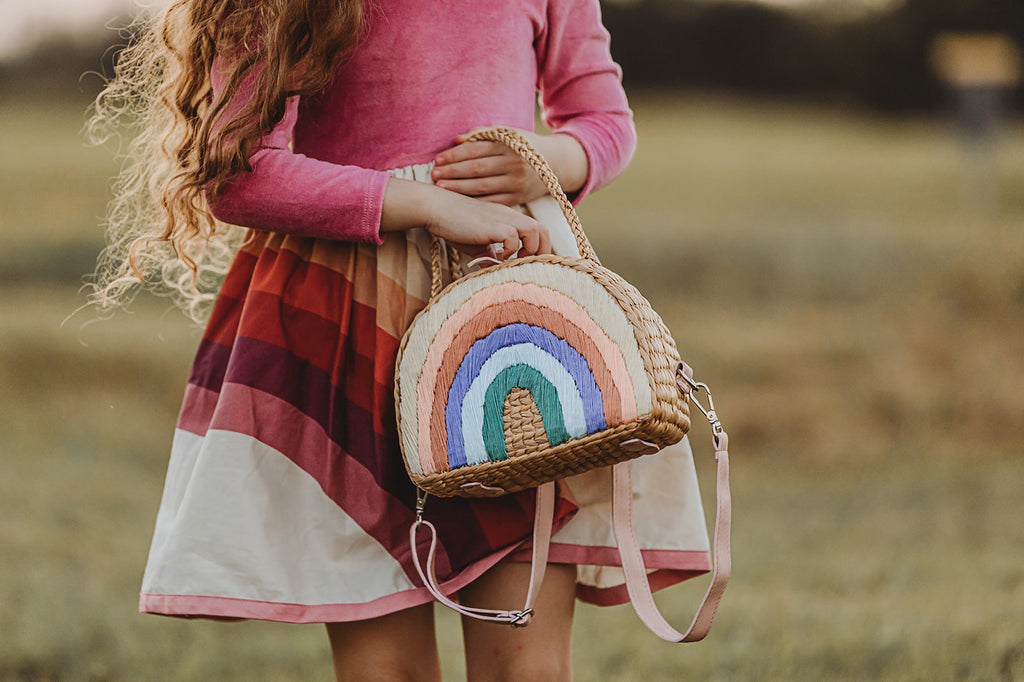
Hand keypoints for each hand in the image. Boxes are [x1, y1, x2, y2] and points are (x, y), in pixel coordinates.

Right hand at [380, 179, 550, 258]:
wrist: (436, 207)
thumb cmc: (454, 225)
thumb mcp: (477, 242)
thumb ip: (491, 254)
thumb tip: (498, 270)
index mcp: (510, 219)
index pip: (539, 230)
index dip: (539, 248)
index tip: (528, 264)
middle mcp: (511, 216)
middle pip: (544, 230)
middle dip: (541, 251)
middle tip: (526, 265)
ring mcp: (503, 219)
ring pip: (535, 231)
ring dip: (529, 250)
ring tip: (514, 261)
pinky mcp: (492, 225)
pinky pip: (513, 237)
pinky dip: (510, 250)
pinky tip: (497, 256)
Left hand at [432, 128, 568, 206]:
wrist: (555, 164)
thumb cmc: (522, 147)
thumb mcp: (508, 135)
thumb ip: (482, 135)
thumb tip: (457, 139)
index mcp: (509, 145)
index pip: (476, 150)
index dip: (455, 155)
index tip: (438, 160)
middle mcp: (514, 164)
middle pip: (477, 169)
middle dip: (453, 172)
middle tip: (434, 175)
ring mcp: (516, 184)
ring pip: (482, 187)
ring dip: (459, 188)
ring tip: (440, 187)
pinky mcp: (517, 199)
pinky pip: (491, 202)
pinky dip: (474, 201)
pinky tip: (458, 201)